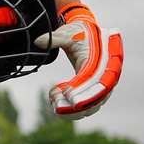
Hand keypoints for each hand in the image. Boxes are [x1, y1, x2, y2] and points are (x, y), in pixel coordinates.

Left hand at [35, 2, 122, 119]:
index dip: (84, 91)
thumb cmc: (78, 33)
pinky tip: (54, 98)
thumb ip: (54, 39)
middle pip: (95, 99)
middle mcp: (105, 77)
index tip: (69, 98)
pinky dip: (72, 107)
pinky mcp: (92, 89)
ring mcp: (100, 85)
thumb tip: (37, 41)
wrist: (85, 33)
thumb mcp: (67, 33)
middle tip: (56, 106)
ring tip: (53, 103)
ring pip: (90, 106)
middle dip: (76, 106)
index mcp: (102, 63)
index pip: (96, 81)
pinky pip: (85, 104)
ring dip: (73, 110)